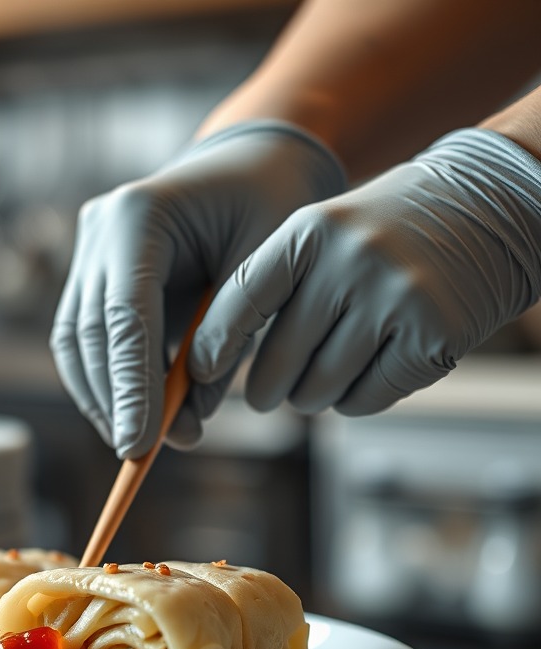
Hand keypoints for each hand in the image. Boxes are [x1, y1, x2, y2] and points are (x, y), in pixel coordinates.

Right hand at [49, 121, 345, 457]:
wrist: (254, 163)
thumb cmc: (271, 205)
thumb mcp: (264, 268)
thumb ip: (225, 340)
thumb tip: (187, 421)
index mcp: (140, 214)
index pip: (125, 316)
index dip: (130, 386)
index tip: (139, 444)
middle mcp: (99, 230)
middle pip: (88, 334)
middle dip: (114, 401)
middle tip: (140, 454)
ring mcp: (89, 250)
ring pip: (75, 342)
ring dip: (103, 398)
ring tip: (140, 443)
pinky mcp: (93, 273)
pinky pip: (86, 339)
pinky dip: (108, 381)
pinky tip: (133, 415)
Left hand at [190, 129, 540, 415]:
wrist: (492, 205)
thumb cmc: (388, 232)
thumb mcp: (325, 236)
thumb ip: (274, 290)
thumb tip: (213, 367)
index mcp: (310, 231)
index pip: (240, 301)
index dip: (212, 346)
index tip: (198, 372)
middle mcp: (350, 262)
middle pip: (275, 365)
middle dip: (268, 389)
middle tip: (271, 392)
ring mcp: (394, 299)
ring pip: (317, 391)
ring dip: (314, 396)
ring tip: (332, 369)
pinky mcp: (432, 337)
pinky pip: (364, 400)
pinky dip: (358, 398)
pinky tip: (375, 367)